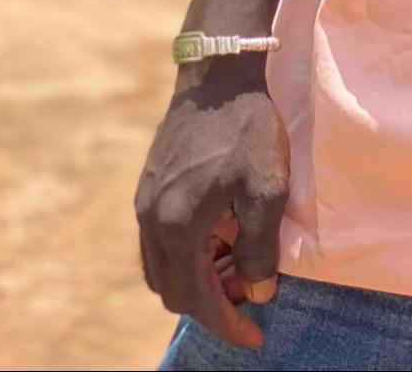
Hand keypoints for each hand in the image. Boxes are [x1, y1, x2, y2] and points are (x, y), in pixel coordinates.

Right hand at [135, 58, 290, 349]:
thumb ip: (260, 249)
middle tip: (249, 298)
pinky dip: (185, 256)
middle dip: (211, 306)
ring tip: (236, 269)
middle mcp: (152, 220)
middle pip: (173, 292)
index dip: (227, 325)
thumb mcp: (266, 189)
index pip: (197, 299)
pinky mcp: (148, 187)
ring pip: (161, 269)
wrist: (217, 75)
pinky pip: (158, 243)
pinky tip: (218, 239)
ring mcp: (145, 202)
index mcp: (178, 226)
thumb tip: (256, 291)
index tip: (255, 336)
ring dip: (195, 281)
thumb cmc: (247, 128)